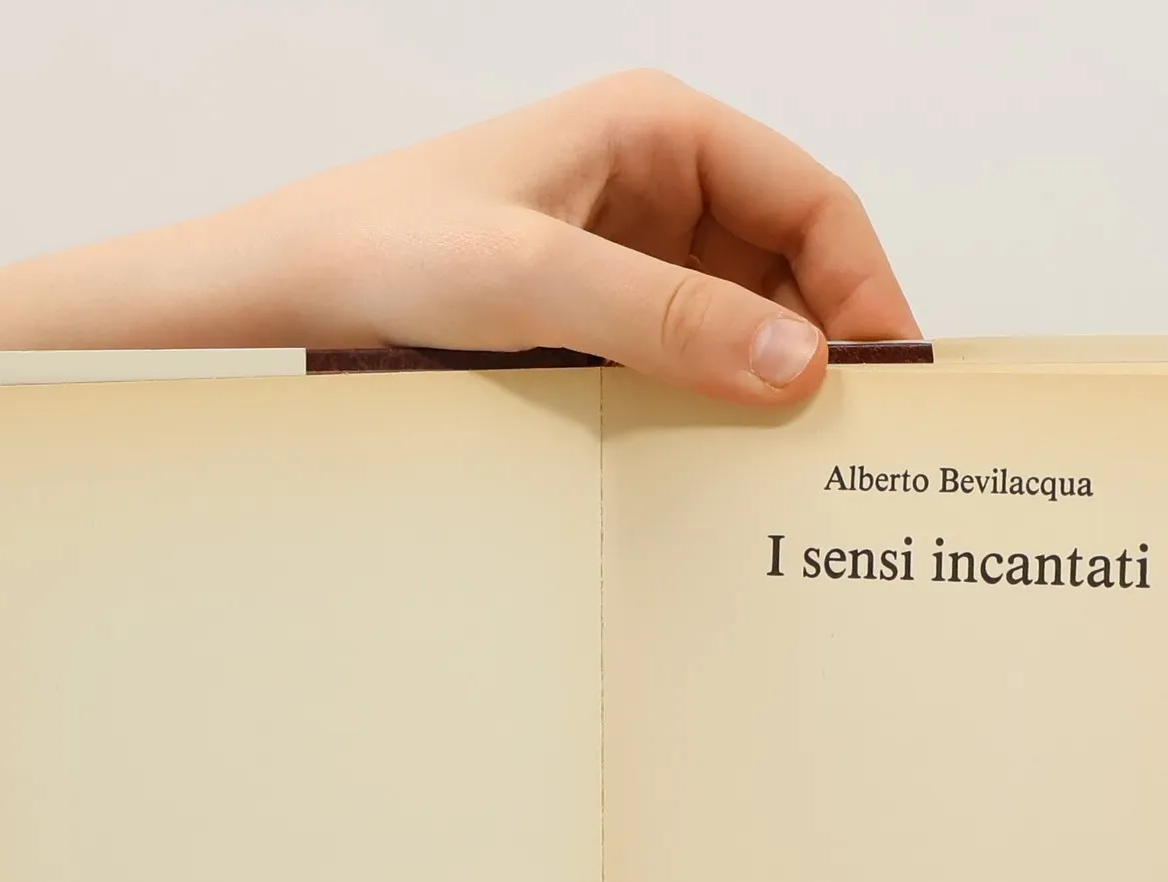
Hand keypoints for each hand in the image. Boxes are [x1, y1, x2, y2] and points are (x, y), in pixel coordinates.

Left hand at [153, 69, 920, 403]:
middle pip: (790, 266)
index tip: (884, 380)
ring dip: (769, 385)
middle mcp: (656, 186)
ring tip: (792, 464)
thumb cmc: (382, 248)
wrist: (282, 295)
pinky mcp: (599, 318)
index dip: (864, 288)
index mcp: (658, 131)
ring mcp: (630, 256)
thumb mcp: (533, 279)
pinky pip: (687, 358)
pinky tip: (719, 459)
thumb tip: (797, 364)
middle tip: (848, 443)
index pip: (813, 201)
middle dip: (824, 346)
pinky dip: (714, 405)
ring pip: (743, 321)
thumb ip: (668, 319)